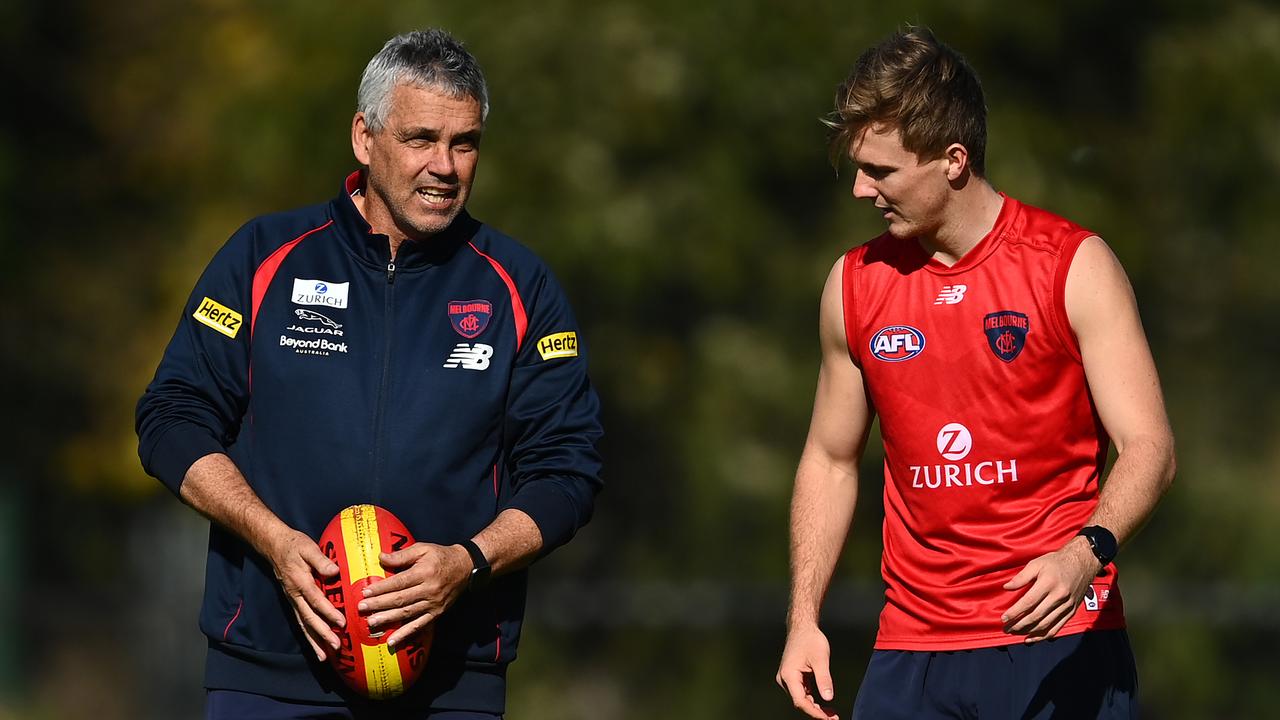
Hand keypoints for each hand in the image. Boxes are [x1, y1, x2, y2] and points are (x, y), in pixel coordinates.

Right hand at [262, 526, 342, 660]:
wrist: (274, 546)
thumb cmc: (295, 545)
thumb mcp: (308, 547)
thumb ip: (321, 560)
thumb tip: (334, 571)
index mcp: (300, 581)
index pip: (316, 600)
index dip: (328, 612)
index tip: (341, 623)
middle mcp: (295, 595)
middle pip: (309, 618)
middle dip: (322, 633)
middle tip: (337, 646)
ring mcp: (293, 601)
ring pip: (303, 625)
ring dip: (314, 641)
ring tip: (325, 657)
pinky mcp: (294, 603)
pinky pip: (301, 622)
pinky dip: (309, 637)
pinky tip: (317, 648)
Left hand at [358, 542, 471, 648]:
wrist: (465, 567)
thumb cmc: (440, 556)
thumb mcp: (422, 549)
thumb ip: (402, 555)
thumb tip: (381, 558)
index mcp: (424, 572)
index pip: (399, 582)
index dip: (381, 588)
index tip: (365, 592)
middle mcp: (429, 590)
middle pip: (400, 599)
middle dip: (379, 604)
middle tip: (362, 608)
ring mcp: (433, 604)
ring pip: (407, 613)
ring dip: (388, 619)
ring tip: (371, 623)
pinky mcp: (436, 613)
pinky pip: (419, 626)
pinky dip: (405, 634)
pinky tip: (392, 641)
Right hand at [776, 624, 839, 718]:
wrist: (802, 627)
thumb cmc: (810, 639)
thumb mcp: (821, 659)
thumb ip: (824, 680)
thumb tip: (828, 698)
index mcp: (789, 675)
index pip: (800, 701)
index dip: (814, 712)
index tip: (827, 718)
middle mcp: (785, 679)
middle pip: (800, 702)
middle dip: (816, 712)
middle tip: (833, 717)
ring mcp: (787, 678)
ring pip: (801, 698)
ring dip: (815, 707)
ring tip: (831, 713)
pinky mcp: (792, 677)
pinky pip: (802, 692)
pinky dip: (812, 699)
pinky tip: (823, 703)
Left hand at [1001, 536, 1100, 642]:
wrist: (1082, 563)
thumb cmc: (1056, 562)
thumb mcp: (1036, 563)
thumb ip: (1021, 577)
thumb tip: (1006, 587)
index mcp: (1049, 583)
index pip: (1029, 602)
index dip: (1015, 612)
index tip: (1004, 618)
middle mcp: (1059, 596)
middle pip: (1036, 616)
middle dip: (1019, 625)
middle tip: (1007, 628)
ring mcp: (1067, 605)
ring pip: (1046, 624)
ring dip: (1029, 632)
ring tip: (1016, 632)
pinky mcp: (1072, 611)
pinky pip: (1057, 627)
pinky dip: (1044, 636)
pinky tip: (1032, 638)